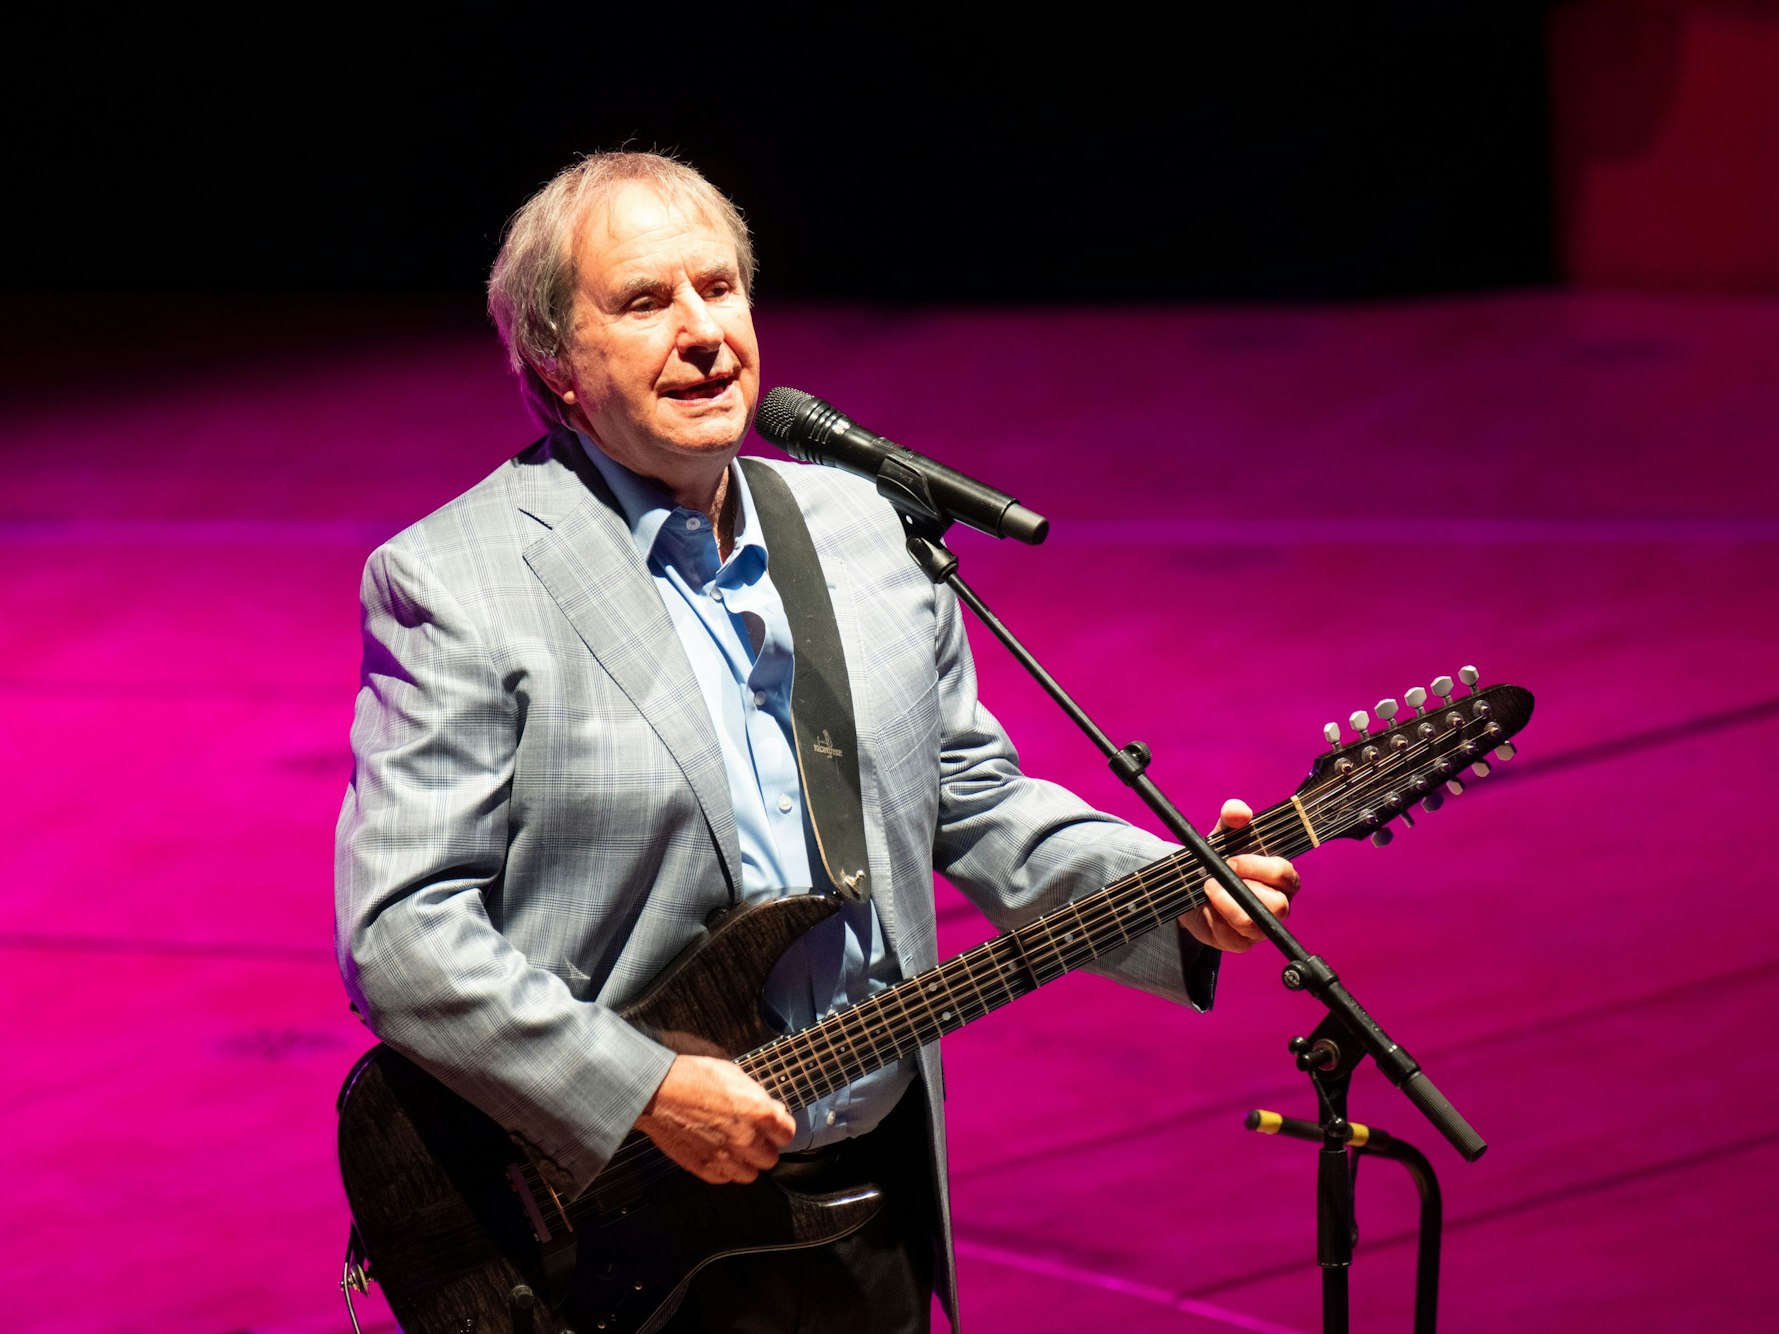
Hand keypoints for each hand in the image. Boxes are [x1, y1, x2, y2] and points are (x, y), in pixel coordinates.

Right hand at [635, 1054, 795, 1183]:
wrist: (657, 1092)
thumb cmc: (692, 1078)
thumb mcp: (735, 1075)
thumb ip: (758, 1097)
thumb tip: (772, 1110)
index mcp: (759, 1113)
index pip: (788, 1134)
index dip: (780, 1129)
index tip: (774, 1127)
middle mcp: (746, 1139)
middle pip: (771, 1158)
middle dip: (764, 1147)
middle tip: (753, 1136)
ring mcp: (726, 1157)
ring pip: (750, 1174)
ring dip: (745, 1162)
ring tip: (734, 1147)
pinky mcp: (704, 1168)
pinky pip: (725, 1179)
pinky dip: (724, 1169)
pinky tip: (717, 1152)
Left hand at [1177, 799, 1300, 952]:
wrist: (1193, 887)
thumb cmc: (1218, 859)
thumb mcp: (1223, 835)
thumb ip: (1232, 818)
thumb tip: (1238, 810)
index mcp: (1280, 877)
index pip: (1284, 875)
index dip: (1258, 867)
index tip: (1231, 858)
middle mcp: (1277, 903)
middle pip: (1277, 906)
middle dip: (1242, 889)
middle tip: (1215, 877)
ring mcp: (1260, 926)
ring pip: (1253, 924)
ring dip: (1226, 905)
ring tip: (1208, 889)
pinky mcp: (1241, 942)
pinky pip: (1233, 938)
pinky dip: (1215, 921)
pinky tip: (1206, 908)